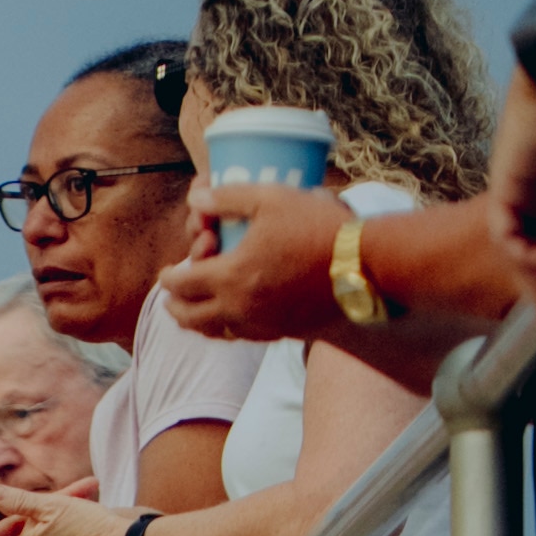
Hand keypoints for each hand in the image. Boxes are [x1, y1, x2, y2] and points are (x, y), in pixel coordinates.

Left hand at [157, 183, 350, 340]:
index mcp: (229, 278)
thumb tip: (196, 199)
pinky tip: (235, 321)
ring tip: (197, 315)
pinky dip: (230, 329)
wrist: (368, 269)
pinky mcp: (285, 333)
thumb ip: (229, 198)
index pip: (181, 285)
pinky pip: (245, 337)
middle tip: (171, 301)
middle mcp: (239, 309)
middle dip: (175, 308)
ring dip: (200, 323)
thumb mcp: (272, 199)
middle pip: (191, 319)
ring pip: (217, 333)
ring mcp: (262, 326)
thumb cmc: (320, 228)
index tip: (166, 274)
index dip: (169, 279)